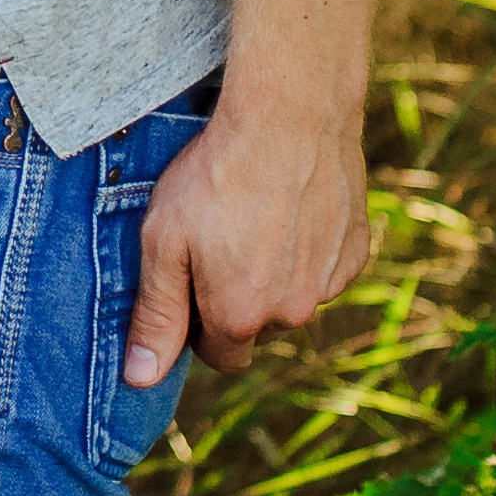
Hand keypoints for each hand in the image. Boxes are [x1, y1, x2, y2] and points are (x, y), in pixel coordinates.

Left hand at [123, 96, 371, 384]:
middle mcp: (293, 313)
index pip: (218, 356)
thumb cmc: (216, 175)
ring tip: (252, 214)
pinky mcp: (356, 251)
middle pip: (256, 326)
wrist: (289, 115)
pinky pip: (324, 266)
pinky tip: (288, 206)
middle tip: (217, 239)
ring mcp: (330, 283)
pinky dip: (307, 247)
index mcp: (241, 317)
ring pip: (292, 295)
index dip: (197, 323)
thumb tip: (140, 379)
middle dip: (235, 298)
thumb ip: (156, 315)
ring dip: (273, 272)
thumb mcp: (164, 241)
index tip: (189, 278)